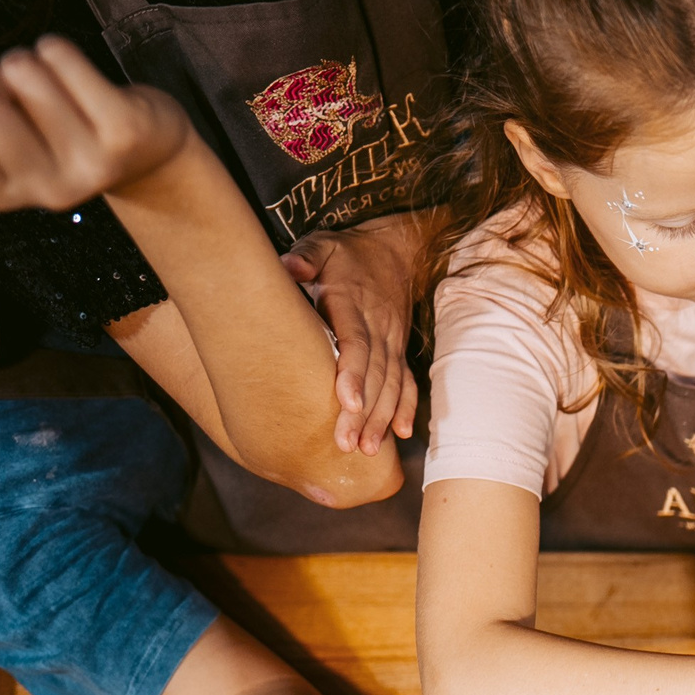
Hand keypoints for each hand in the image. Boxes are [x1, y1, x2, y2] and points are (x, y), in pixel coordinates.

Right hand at [0, 36, 189, 208]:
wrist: (147, 151)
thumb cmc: (57, 136)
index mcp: (0, 194)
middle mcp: (44, 190)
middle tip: (7, 85)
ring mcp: (88, 164)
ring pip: (22, 74)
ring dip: (25, 61)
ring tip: (45, 82)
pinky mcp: (123, 131)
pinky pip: (63, 59)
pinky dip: (56, 49)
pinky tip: (72, 71)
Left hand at [282, 210, 424, 453]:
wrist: (396, 250)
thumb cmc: (348, 254)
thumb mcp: (323, 244)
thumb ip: (306, 256)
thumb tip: (288, 267)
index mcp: (354, 304)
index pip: (356, 343)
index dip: (353, 374)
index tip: (347, 403)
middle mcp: (379, 328)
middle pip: (374, 375)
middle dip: (363, 413)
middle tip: (348, 445)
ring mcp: (393, 342)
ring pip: (391, 386)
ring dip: (381, 419)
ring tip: (367, 450)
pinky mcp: (400, 350)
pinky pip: (407, 383)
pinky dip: (405, 408)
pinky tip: (399, 433)